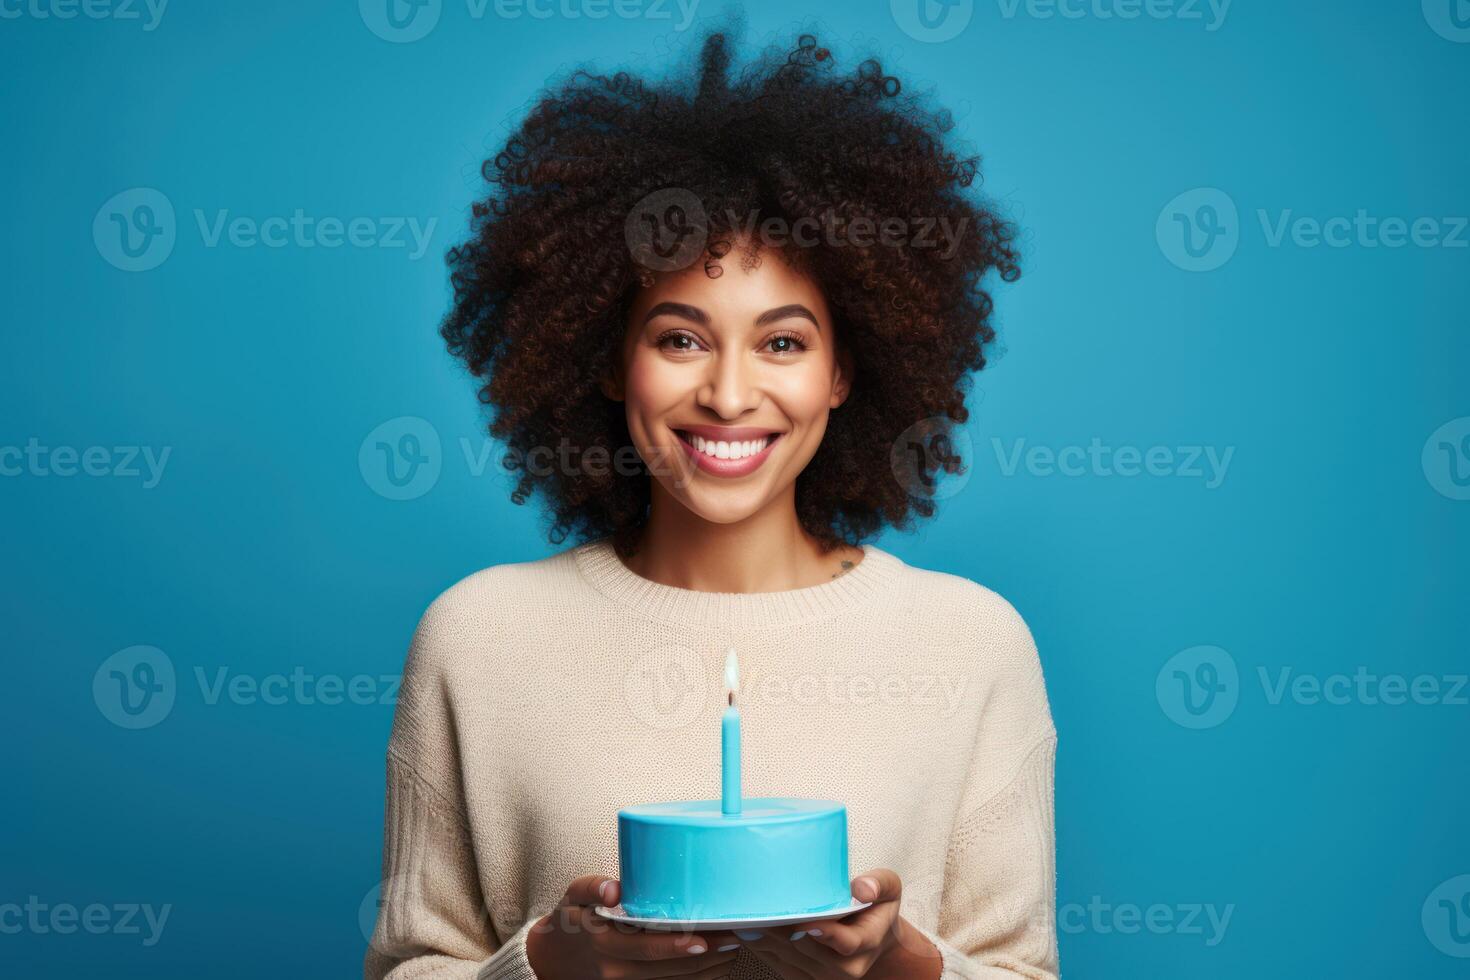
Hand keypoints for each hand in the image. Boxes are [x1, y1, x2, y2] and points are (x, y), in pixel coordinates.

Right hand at [525, 875, 741, 979]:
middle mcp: (616, 969)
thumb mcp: (572, 897)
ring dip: (706, 970)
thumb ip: (591, 887)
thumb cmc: (571, 922)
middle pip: (668, 967)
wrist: (553, 961)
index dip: (675, 945)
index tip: (703, 938)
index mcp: (603, 942)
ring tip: (733, 951)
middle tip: (736, 937)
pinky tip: (716, 967)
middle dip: (705, 955)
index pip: (644, 947)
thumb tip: (614, 889)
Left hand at [737, 870, 940, 978]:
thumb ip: (879, 884)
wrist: (876, 939)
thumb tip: (861, 888)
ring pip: (789, 958)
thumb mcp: (890, 888)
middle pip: (807, 949)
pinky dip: (761, 948)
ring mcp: (824, 976)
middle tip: (757, 909)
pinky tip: (745, 930)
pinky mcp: (807, 979)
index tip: (806, 920)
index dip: (824, 932)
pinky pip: (779, 965)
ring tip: (744, 917)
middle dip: (782, 930)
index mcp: (866, 942)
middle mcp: (845, 967)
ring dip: (765, 939)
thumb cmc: (877, 909)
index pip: (845, 942)